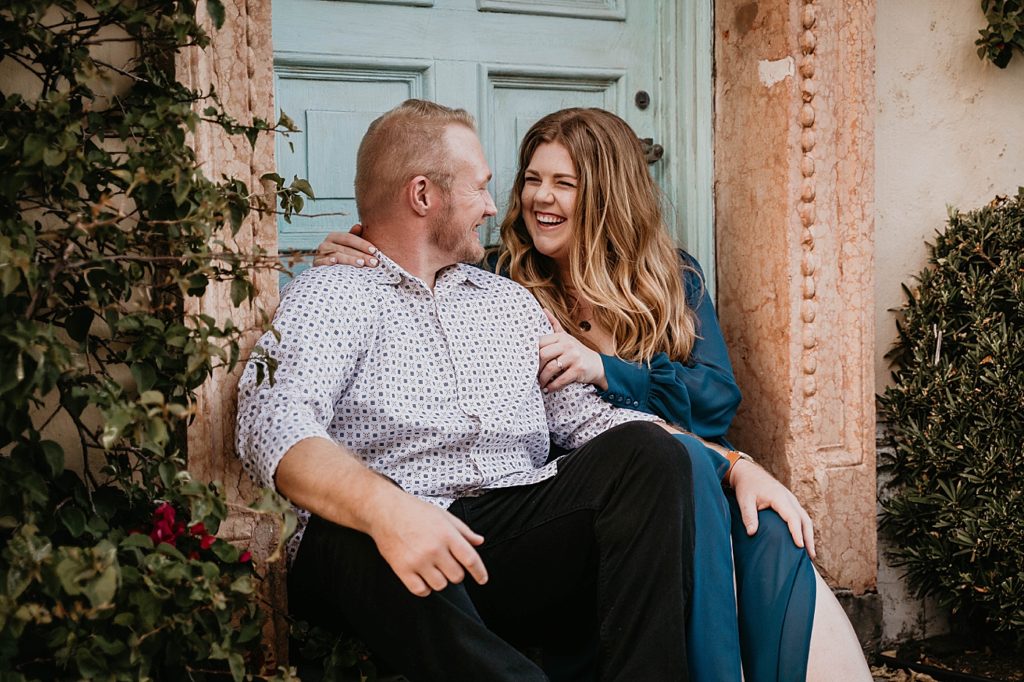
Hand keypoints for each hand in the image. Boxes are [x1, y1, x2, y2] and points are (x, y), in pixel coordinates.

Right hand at [313, 224, 378, 266]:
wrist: (324, 270)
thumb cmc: (340, 256)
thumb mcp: (347, 246)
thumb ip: (354, 237)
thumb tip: (359, 225)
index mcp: (334, 237)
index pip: (349, 238)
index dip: (362, 244)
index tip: (374, 250)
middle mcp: (326, 243)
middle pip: (345, 248)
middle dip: (361, 255)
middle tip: (374, 262)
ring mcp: (320, 254)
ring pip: (337, 255)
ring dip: (350, 259)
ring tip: (362, 264)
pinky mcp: (316, 264)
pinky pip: (322, 262)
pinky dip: (328, 261)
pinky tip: (335, 262)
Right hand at [368, 489, 487, 596]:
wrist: (385, 511)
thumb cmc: (415, 511)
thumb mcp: (443, 516)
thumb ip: (463, 530)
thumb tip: (479, 542)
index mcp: (447, 534)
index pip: (470, 559)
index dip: (480, 572)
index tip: (482, 579)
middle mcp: (434, 549)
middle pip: (456, 576)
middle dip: (456, 572)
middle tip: (447, 564)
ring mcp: (418, 560)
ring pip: (440, 585)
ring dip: (440, 580)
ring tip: (433, 568)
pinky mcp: (402, 569)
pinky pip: (421, 591)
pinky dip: (425, 588)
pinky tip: (423, 577)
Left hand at [538, 310, 607, 391]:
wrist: (597, 365)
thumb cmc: (577, 351)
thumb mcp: (566, 337)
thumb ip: (554, 324)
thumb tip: (543, 309)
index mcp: (561, 337)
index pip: (540, 343)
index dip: (531, 354)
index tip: (528, 362)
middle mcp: (568, 344)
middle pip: (543, 355)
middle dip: (536, 368)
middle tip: (534, 375)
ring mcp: (574, 357)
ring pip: (551, 368)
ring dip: (543, 379)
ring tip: (541, 383)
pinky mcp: (579, 369)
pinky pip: (561, 379)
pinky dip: (552, 386)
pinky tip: (548, 389)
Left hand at [729, 460, 815, 557]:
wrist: (749, 473)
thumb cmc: (747, 487)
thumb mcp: (744, 501)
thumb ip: (749, 516)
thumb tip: (752, 533)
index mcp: (779, 497)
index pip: (792, 517)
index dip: (796, 532)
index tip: (800, 546)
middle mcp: (789, 498)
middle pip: (804, 519)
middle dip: (809, 538)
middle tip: (811, 555)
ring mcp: (792, 500)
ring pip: (805, 518)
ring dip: (809, 535)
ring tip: (811, 553)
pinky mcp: (790, 503)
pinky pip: (801, 516)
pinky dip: (805, 529)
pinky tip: (804, 541)